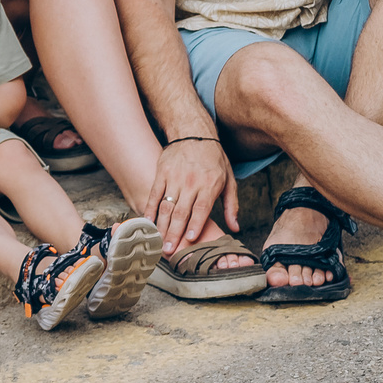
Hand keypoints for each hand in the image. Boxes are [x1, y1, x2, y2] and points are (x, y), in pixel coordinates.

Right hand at [148, 137, 237, 253]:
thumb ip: (232, 206)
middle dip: (174, 233)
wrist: (194, 133)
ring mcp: (174, 178)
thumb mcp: (229, 180)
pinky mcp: (162, 173)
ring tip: (158, 240)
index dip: (195, 225)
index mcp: (209, 185)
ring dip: (161, 225)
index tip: (189, 239)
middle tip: (168, 249)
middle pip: (181, 212)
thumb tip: (235, 228)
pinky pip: (154, 194)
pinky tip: (147, 221)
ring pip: (166, 206)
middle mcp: (191, 182)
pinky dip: (150, 209)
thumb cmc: (214, 158)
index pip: (201, 209)